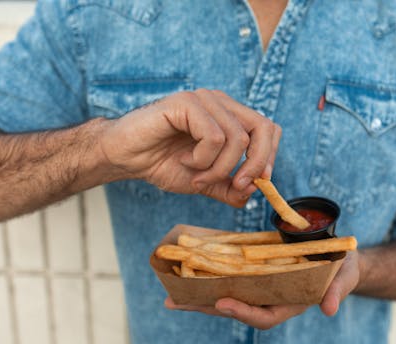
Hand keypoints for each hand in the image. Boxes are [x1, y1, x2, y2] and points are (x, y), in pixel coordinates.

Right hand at [98, 89, 281, 206]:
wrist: (126, 158)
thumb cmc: (162, 163)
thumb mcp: (205, 182)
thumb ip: (230, 187)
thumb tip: (255, 192)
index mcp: (229, 116)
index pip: (268, 129)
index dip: (269, 156)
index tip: (256, 182)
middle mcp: (221, 104)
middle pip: (262, 128)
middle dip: (254, 164)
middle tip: (236, 185)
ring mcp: (205, 100)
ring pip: (237, 139)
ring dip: (218, 169)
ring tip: (196, 175)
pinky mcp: (188, 103)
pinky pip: (214, 137)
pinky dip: (202, 159)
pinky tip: (184, 160)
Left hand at [164, 251, 359, 328]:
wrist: (339, 256)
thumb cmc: (343, 267)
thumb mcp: (345, 276)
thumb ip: (338, 291)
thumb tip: (329, 309)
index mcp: (289, 303)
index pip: (263, 315)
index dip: (243, 312)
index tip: (222, 302)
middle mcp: (271, 298)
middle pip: (236, 307)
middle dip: (206, 307)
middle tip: (175, 303)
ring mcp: (262, 287)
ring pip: (229, 294)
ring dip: (201, 297)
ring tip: (172, 295)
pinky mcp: (256, 272)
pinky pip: (232, 276)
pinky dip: (212, 276)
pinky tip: (192, 272)